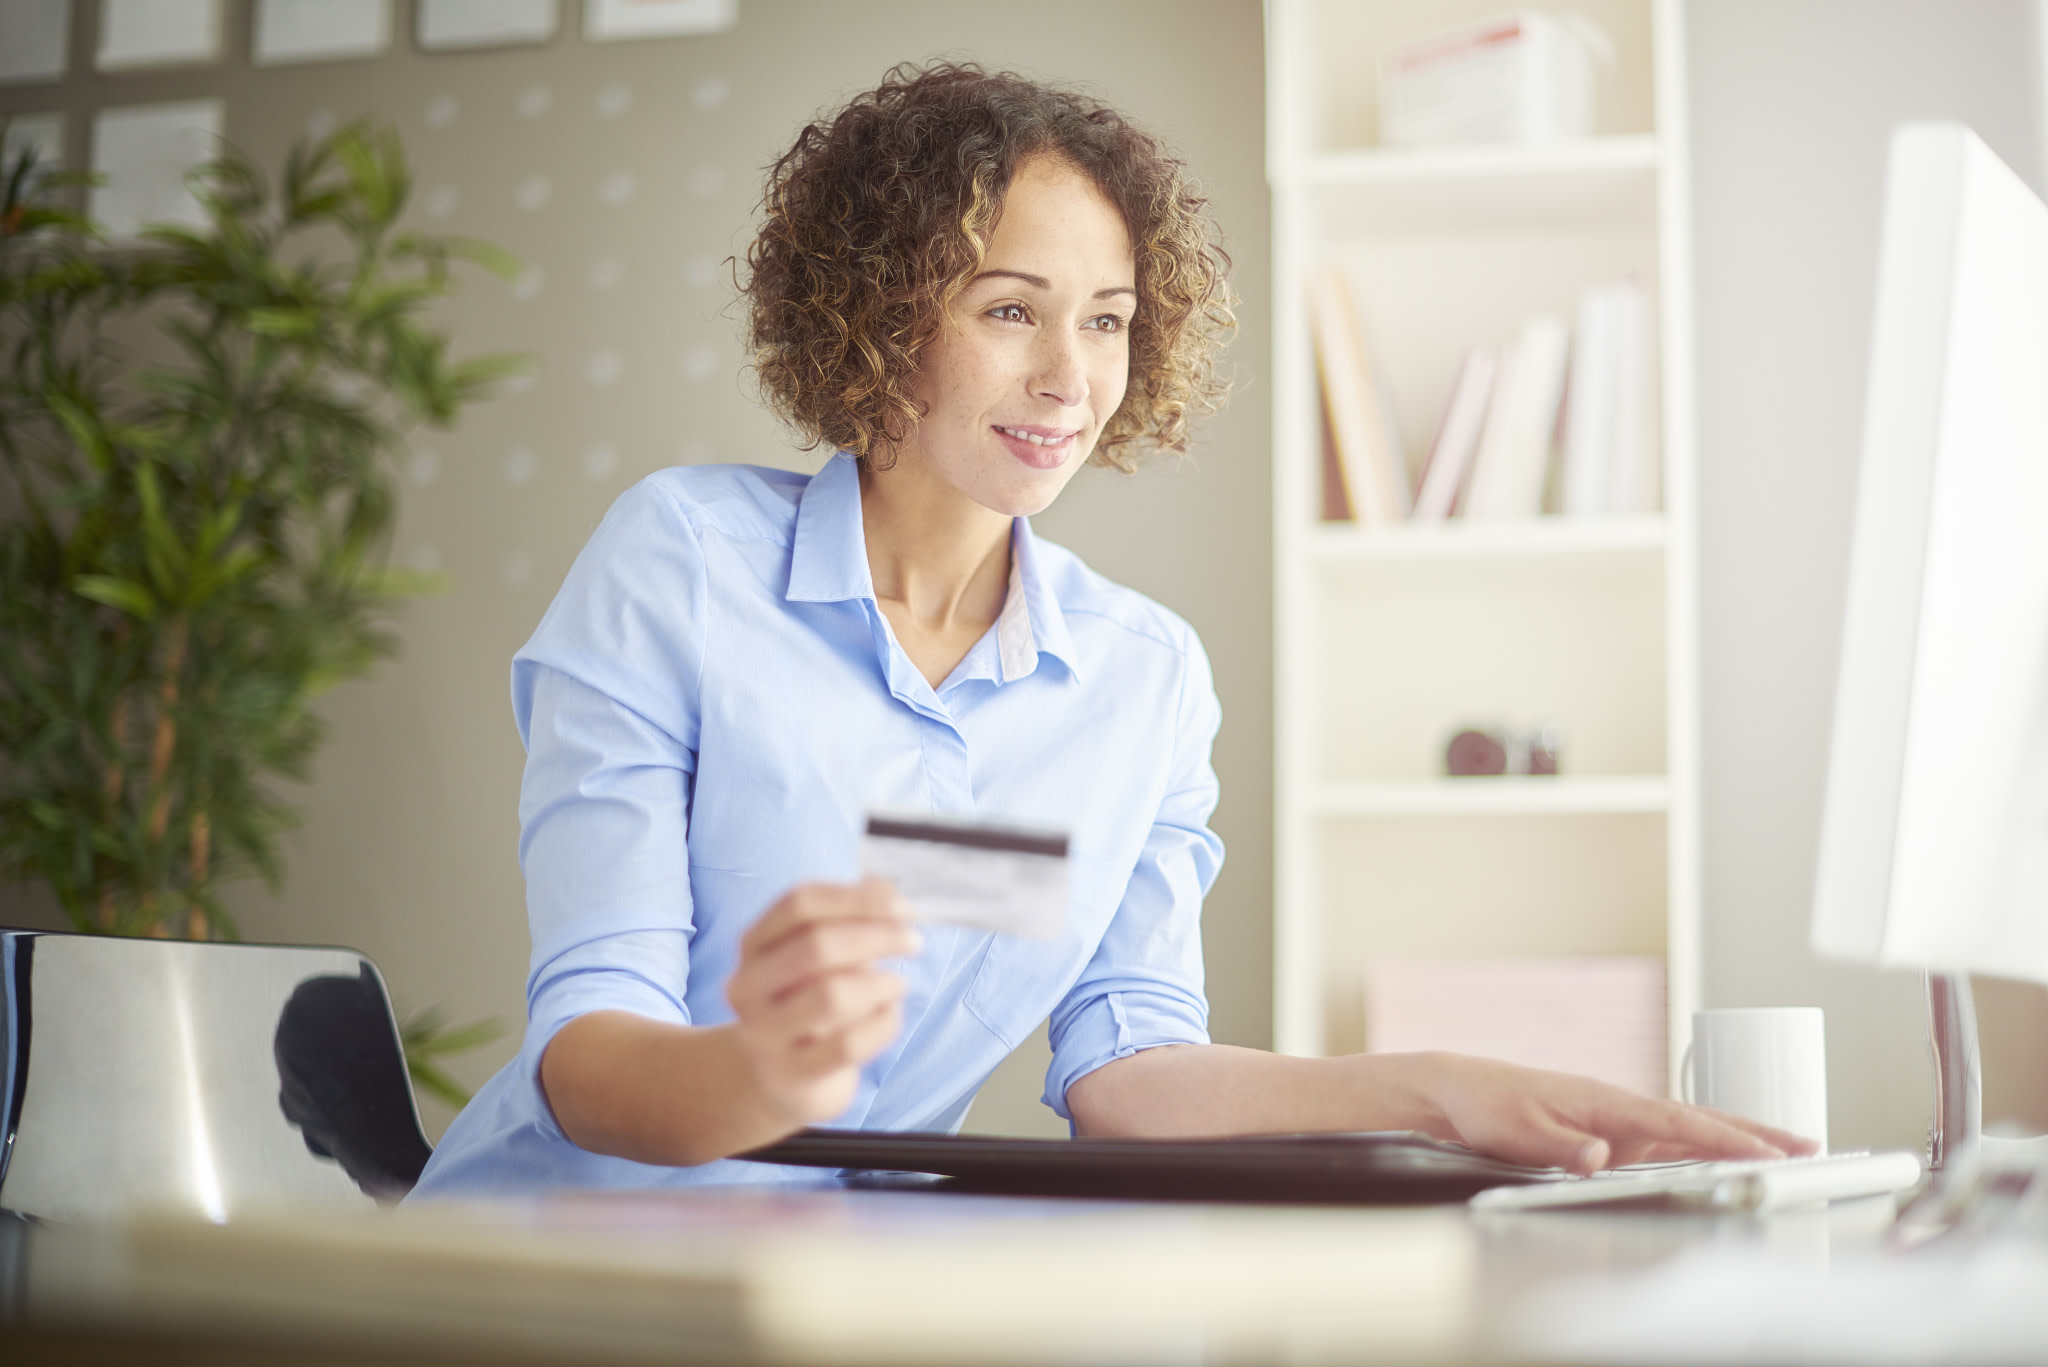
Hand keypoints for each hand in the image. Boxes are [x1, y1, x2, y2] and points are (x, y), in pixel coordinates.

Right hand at [725, 877, 921, 1126]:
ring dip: (880, 983)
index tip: (904, 908)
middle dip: (878, 937)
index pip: (801, 903)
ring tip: (898, 984)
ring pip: (831, 996)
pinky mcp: (791, 1074)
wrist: (785, 1076)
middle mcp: (748, 986)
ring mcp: (764, 1034)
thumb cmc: (813, 996)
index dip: (858, 899)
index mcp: (754, 943)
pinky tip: (888, 1015)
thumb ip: (856, 913)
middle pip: (816, 946)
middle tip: (914, 941)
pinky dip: (882, 1024)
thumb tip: (888, 896)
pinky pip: (848, 1045)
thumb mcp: (826, 951)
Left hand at [1418, 1053, 1821, 1174]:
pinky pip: (1671, 1140)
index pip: (1678, 1122)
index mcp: (1607, 1100)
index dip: (1725, 1139)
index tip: (1766, 1152)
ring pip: (1692, 1129)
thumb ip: (1561, 1147)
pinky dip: (1707, 1146)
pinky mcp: (1612, 1134)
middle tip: (1808, 1145)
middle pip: (1700, 1119)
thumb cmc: (1489, 1104)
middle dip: (1755, 1132)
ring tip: (1789, 1150)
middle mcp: (1622, 1106)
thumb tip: (1599, 1157)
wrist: (1462, 1091)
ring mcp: (1620, 1119)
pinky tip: (1729, 1157)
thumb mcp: (1517, 1131)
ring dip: (1739, 1138)